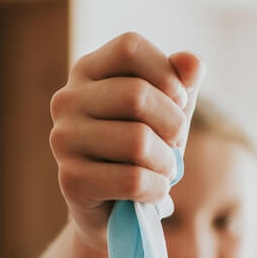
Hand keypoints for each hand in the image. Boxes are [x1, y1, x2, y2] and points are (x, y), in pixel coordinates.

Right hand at [49, 32, 203, 250]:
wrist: (114, 211)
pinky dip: (157, 189)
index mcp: (86, 71)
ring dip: (167, 163)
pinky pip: (133, 180)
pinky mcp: (70, 181)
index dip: (166, 73)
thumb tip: (194, 63)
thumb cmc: (142, 152)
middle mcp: (66, 100)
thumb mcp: (166, 111)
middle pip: (137, 95)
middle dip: (173, 125)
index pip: (129, 46)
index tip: (178, 100)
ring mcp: (63, 140)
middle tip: (174, 145)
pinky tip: (153, 193)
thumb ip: (181, 84)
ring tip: (164, 171)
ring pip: (138, 142)